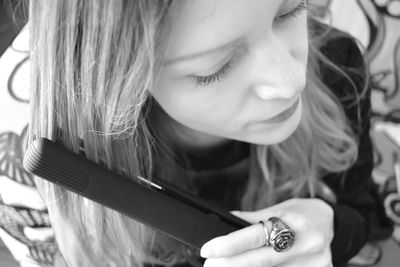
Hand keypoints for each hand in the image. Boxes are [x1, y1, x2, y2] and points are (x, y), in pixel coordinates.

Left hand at [200, 198, 333, 266]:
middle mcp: (305, 244)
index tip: (209, 250)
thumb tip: (224, 221)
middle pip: (261, 260)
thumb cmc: (300, 213)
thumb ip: (252, 219)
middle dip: (231, 265)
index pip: (256, 235)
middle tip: (210, 266)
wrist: (330, 221)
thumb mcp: (277, 209)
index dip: (229, 244)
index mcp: (293, 222)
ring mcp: (314, 263)